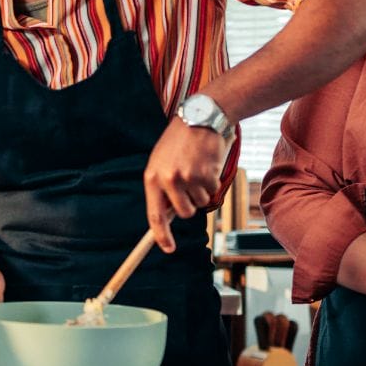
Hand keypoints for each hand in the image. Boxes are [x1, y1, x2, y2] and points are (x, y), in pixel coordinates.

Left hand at [142, 120, 227, 251]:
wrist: (201, 117)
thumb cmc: (179, 142)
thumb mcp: (161, 161)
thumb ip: (161, 188)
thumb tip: (166, 218)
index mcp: (152, 178)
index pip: (155, 215)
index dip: (161, 236)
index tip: (167, 248)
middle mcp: (168, 180)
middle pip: (184, 213)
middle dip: (190, 204)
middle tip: (191, 184)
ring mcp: (188, 178)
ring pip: (200, 202)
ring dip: (202, 190)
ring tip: (198, 167)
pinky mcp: (207, 175)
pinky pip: (213, 192)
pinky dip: (213, 182)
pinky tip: (208, 164)